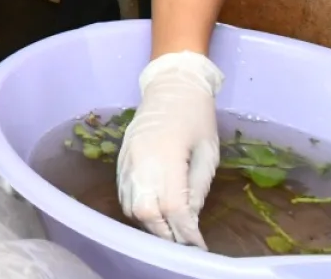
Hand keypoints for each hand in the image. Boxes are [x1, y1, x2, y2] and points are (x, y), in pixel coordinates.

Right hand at [117, 51, 223, 248]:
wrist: (171, 85)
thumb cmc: (197, 116)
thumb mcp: (208, 152)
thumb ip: (197, 186)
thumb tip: (190, 217)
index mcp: (167, 155)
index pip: (173, 205)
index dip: (186, 230)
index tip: (198, 245)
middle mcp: (141, 160)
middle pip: (145, 211)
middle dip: (164, 233)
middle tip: (183, 241)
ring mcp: (127, 159)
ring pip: (130, 205)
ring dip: (150, 223)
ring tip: (169, 230)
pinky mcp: (121, 158)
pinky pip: (124, 192)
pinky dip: (137, 207)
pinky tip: (153, 211)